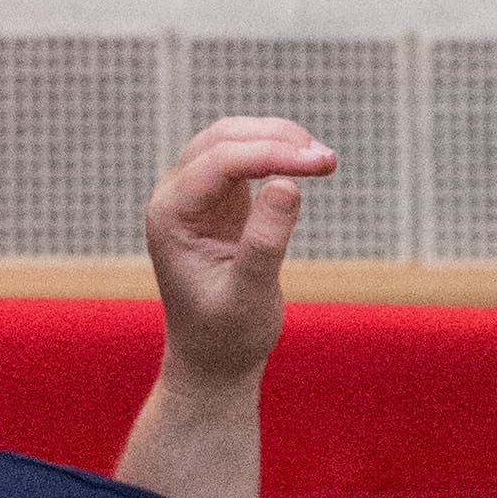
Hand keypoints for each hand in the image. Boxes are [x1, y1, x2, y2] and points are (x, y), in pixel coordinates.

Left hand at [142, 112, 333, 392]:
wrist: (214, 358)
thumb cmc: (226, 336)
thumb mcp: (248, 297)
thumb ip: (264, 244)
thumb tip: (287, 184)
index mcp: (169, 216)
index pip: (219, 162)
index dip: (271, 153)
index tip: (320, 163)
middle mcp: (174, 197)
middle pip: (222, 138)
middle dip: (276, 139)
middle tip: (327, 160)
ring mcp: (194, 194)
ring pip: (233, 139)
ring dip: (278, 140)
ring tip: (323, 161)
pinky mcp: (218, 198)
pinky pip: (245, 157)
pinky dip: (276, 153)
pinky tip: (305, 166)